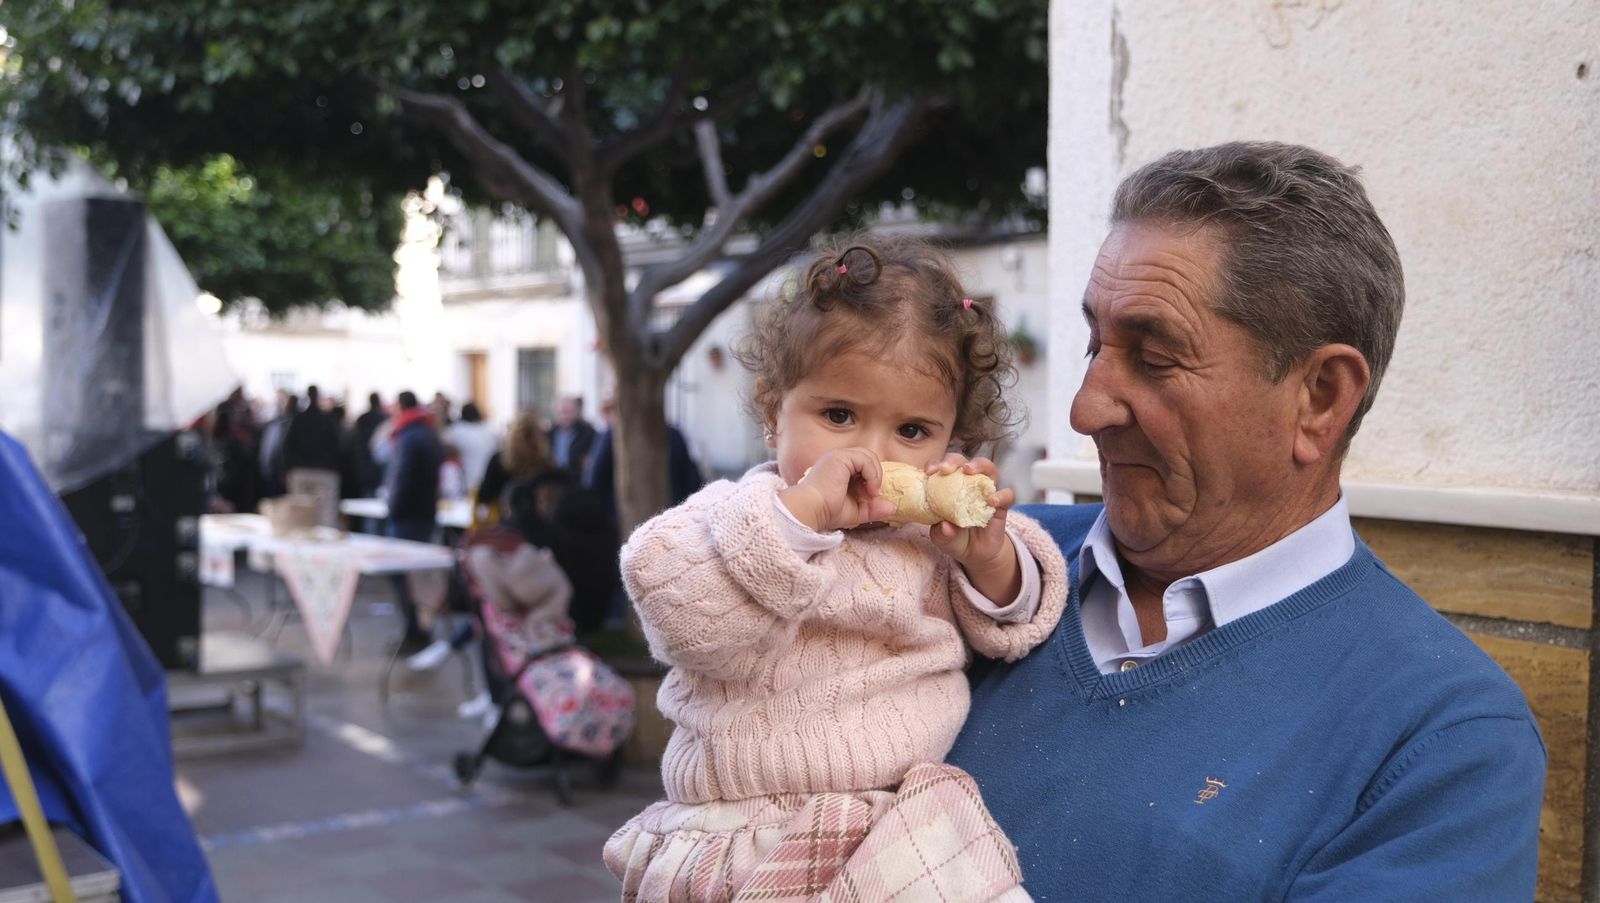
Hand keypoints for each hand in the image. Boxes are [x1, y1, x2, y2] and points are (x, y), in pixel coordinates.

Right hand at [777, 447, 896, 532]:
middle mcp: (838, 458)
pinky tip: (869, 489)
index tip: (871, 496)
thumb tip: (893, 507)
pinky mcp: (840, 457)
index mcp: (839, 467)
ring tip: (871, 493)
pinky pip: (865, 459)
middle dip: (876, 475)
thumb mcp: (855, 511)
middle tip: (873, 494)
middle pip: (868, 456)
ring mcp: (838, 455)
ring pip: (869, 456)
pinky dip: (872, 474)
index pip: (863, 464)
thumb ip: (872, 508)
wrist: (811, 510)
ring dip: (876, 475)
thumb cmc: (825, 511)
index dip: (872, 478)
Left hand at [926, 454, 1020, 600]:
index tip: (928, 471)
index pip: (941, 468)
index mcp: (949, 486)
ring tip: (969, 471)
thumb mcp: (942, 538)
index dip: (935, 464)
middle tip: (945, 469)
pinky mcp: (1002, 505)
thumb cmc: (954, 539)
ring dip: (979, 465)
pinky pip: (1006, 495)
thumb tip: (945, 526)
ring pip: (988, 468)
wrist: (975, 554)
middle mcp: (968, 484)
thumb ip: (942, 533)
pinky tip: (991, 501)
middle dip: (954, 460)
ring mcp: (986, 492)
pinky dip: (1000, 495)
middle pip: (964, 462)